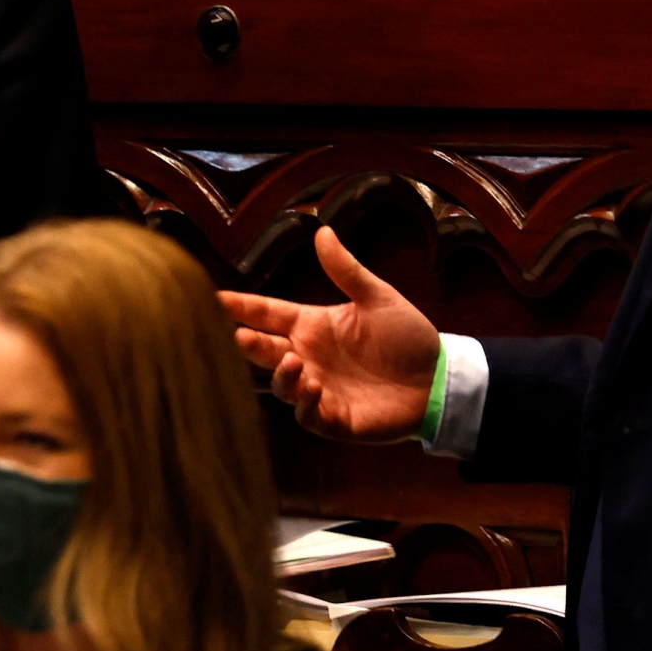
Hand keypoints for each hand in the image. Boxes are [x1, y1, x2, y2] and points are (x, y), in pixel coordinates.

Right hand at [219, 226, 441, 442]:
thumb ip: (346, 270)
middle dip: (246, 344)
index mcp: (312, 325)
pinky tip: (314, 390)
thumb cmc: (407, 337)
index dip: (240, 307)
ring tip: (295, 363)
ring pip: (282, 386)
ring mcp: (319, 390)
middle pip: (264, 351)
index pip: (267, 313)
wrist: (438, 378)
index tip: (212, 298)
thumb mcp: (377, 298)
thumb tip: (322, 231)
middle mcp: (308, 357)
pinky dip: (306, 406)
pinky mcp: (335, 419)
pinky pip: (309, 417)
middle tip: (239, 336)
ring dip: (282, 376)